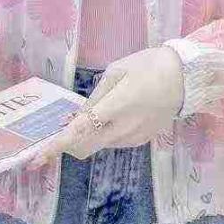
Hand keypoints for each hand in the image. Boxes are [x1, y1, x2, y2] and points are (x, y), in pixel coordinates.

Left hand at [26, 46, 183, 168]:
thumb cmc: (148, 66)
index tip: (37, 157)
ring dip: (87, 135)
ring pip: (98, 144)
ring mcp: (132, 138)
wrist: (186, 78)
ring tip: (92, 112)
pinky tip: (111, 116)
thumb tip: (78, 116)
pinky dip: (104, 133)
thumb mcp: (116, 71)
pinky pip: (113, 141)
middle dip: (67, 143)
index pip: (79, 131)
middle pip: (84, 147)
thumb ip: (95, 97)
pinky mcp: (141, 141)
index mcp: (114, 107)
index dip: (56, 145)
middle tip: (60, 127)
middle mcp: (122, 129)